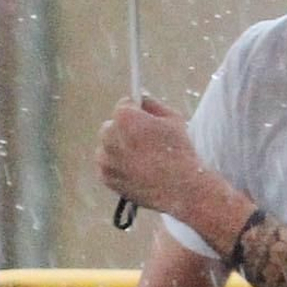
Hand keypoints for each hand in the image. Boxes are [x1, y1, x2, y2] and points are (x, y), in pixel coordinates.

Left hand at [96, 95, 202, 219]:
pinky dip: (118, 166)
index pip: (123, 105)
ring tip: (143, 158)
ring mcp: (105, 158)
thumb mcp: (172, 118)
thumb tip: (141, 97)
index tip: (145, 119)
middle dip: (125, 129)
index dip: (137, 111)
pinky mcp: (105, 177)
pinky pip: (108, 165)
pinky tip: (137, 169)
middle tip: (145, 141)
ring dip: (120, 148)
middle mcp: (109, 136)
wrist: (180, 188)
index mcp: (125, 118)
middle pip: (112, 125)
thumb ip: (152, 103)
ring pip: (108, 146)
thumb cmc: (179, 151)